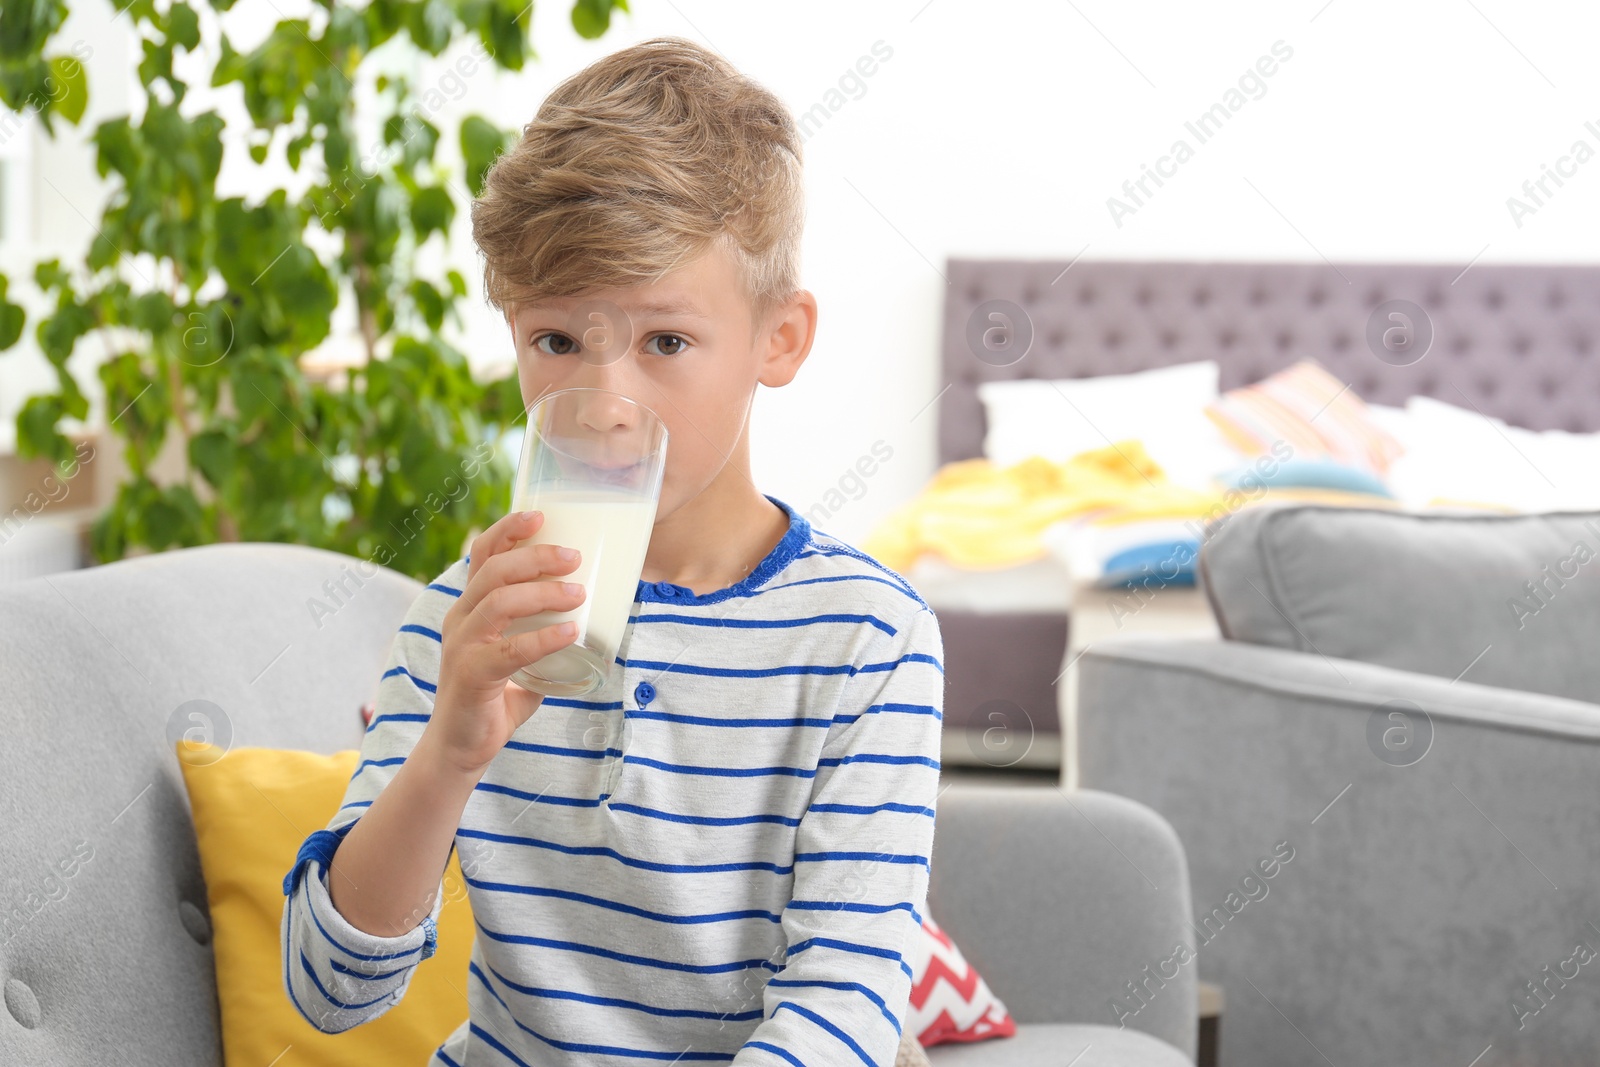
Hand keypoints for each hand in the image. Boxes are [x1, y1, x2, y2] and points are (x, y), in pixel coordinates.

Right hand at [426, 509, 585, 777]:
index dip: (507, 529)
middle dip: (535, 556)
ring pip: (499, 602)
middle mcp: (460, 619)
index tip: (540, 515)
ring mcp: (462, 646)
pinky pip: (510, 650)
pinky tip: (571, 632)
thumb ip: (544, 642)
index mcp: (469, 608)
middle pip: (493, 571)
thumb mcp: (517, 661)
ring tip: (579, 593)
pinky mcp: (471, 675)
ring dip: (544, 593)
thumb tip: (592, 626)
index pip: (481, 555)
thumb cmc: (491, 700)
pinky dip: (543, 638)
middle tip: (574, 557)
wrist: (459, 749)